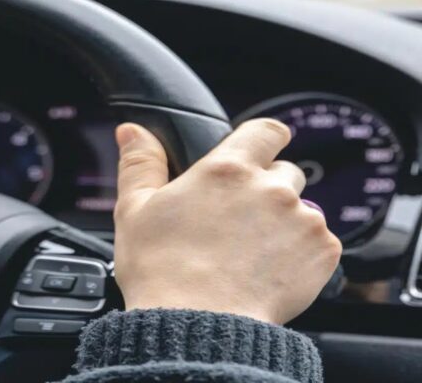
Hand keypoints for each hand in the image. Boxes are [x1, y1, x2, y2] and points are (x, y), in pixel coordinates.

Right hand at [112, 119, 341, 323]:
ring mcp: (302, 219)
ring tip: (252, 254)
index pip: (266, 130)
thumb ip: (140, 163)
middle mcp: (270, 188)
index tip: (256, 153)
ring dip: (284, 224)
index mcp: (225, 169)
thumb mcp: (135, 210)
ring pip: (302, 210)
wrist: (199, 325)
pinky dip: (301, 254)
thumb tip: (132, 131)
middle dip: (267, 190)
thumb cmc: (161, 270)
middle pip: (285, 172)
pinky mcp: (323, 253)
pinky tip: (269, 271)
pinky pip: (320, 243)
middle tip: (238, 222)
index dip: (263, 139)